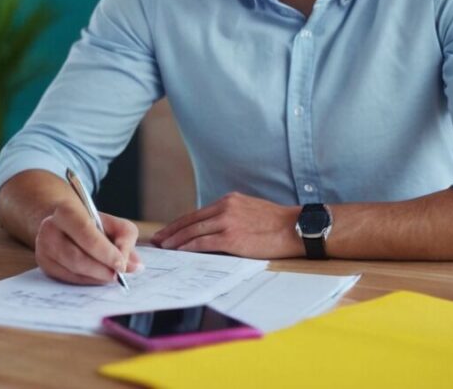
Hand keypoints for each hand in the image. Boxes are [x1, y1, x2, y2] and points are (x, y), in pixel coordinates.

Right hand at [35, 200, 142, 284]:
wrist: (64, 223)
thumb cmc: (93, 223)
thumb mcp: (113, 223)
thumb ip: (126, 239)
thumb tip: (134, 266)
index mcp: (66, 211)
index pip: (86, 233)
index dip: (105, 251)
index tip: (121, 265)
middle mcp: (50, 230)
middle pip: (76, 257)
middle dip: (101, 269)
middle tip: (119, 275)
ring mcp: (44, 249)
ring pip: (72, 271)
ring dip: (95, 278)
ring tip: (111, 276)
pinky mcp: (45, 265)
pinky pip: (68, 279)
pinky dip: (87, 281)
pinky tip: (97, 278)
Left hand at [151, 192, 302, 257]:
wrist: (295, 227)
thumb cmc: (276, 223)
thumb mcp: (249, 210)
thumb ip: (231, 215)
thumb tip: (215, 229)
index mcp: (228, 200)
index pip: (196, 213)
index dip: (179, 223)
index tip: (167, 231)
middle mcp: (225, 208)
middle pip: (190, 221)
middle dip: (171, 232)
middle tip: (157, 240)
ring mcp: (227, 222)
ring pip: (193, 232)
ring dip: (176, 241)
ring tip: (164, 248)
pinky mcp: (232, 237)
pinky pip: (203, 243)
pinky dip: (189, 247)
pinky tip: (180, 252)